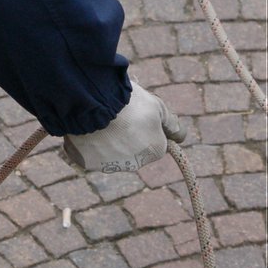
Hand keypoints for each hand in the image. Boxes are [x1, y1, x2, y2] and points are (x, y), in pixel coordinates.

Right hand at [62, 81, 185, 172]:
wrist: (93, 102)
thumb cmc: (129, 102)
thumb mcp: (156, 105)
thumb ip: (171, 122)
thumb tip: (181, 136)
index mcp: (155, 150)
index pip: (156, 141)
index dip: (147, 125)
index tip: (138, 113)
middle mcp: (135, 164)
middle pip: (133, 148)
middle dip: (128, 134)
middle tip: (118, 114)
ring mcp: (110, 165)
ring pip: (111, 152)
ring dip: (108, 139)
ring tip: (100, 116)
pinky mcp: (88, 163)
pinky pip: (90, 153)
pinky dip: (89, 143)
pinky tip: (86, 126)